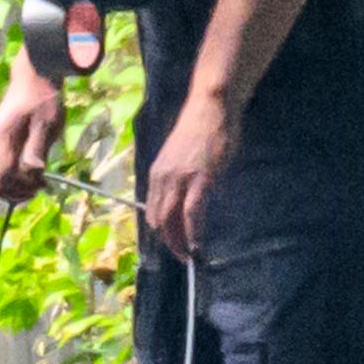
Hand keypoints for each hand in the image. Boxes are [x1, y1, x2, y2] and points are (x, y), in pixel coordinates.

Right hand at [0, 69, 63, 202]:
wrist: (34, 78)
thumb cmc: (43, 99)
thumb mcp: (46, 123)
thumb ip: (37, 149)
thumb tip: (34, 172)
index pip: (1, 179)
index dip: (20, 188)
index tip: (41, 184)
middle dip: (17, 192)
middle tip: (40, 186)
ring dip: (14, 187)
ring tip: (36, 182)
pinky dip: (11, 178)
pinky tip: (29, 173)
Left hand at [143, 92, 235, 258]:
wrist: (210, 108)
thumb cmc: (200, 129)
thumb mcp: (180, 157)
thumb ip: (179, 178)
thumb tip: (187, 198)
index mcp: (156, 173)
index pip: (152, 210)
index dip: (161, 231)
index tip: (173, 242)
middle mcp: (162, 179)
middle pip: (157, 220)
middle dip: (168, 243)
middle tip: (182, 255)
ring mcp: (179, 180)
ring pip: (170, 221)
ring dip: (178, 243)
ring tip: (189, 256)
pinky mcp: (199, 180)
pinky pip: (191, 214)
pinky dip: (193, 233)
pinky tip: (197, 245)